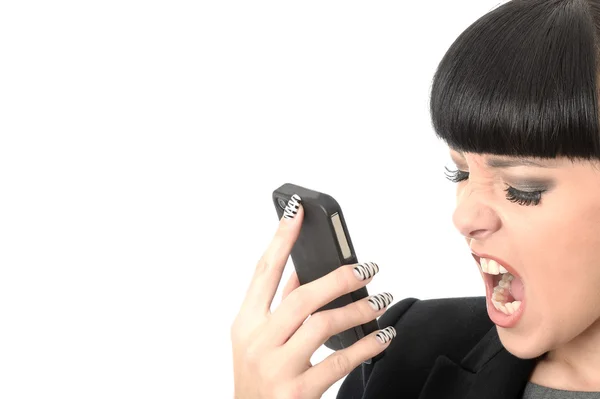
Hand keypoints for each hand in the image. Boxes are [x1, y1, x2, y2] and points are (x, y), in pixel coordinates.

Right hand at [231, 195, 394, 398]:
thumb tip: (303, 273)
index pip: (263, 272)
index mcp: (245, 324)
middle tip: (366, 268)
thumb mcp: (256, 341)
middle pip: (301, 297)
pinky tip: (382, 335)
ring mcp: (276, 368)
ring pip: (323, 325)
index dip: (281, 239)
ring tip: (378, 301)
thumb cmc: (258, 380)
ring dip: (357, 309)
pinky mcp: (297, 393)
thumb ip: (279, 307)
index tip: (297, 211)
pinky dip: (366, 345)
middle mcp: (257, 342)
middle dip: (338, 277)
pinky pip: (340, 361)